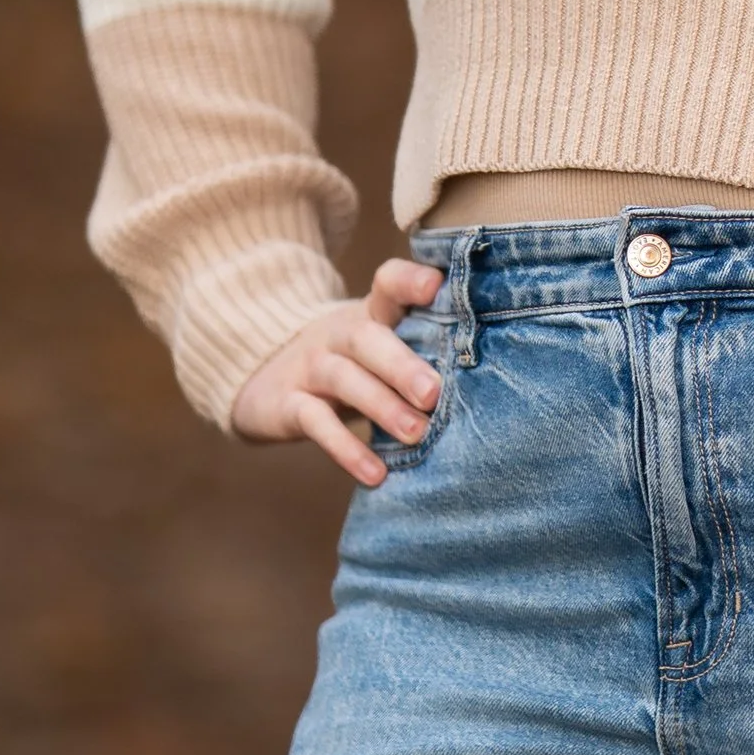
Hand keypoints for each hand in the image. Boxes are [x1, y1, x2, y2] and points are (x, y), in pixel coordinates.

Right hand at [231, 259, 443, 485]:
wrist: (262, 380)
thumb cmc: (349, 364)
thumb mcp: (378, 347)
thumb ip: (421, 351)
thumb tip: (490, 378)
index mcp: (369, 314)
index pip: (387, 285)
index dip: (408, 281)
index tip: (436, 286)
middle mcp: (337, 334)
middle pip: (366, 337)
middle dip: (402, 364)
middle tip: (434, 393)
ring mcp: (309, 366)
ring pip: (344, 378)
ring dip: (382, 406)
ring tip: (417, 433)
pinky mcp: (286, 404)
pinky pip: (316, 423)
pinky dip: (346, 449)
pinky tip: (376, 473)